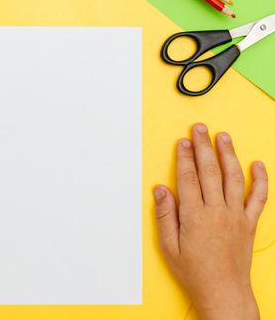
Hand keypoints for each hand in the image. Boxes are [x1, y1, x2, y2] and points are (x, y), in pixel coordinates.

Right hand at [154, 123, 266, 319]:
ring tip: (223, 137)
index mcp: (195, 216)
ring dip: (229, 155)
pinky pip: (259, 197)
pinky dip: (261, 180)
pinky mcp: (249, 223)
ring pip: (234, 177)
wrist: (224, 292)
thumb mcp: (169, 246)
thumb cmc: (194, 272)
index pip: (189, 177)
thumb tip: (161, 190)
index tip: (183, 141)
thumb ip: (165, 215)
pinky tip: (258, 165)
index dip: (185, 156)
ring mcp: (236, 216)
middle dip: (203, 147)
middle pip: (210, 171)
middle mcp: (218, 211)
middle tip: (200, 129)